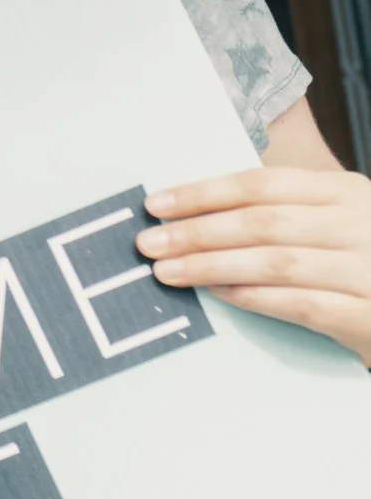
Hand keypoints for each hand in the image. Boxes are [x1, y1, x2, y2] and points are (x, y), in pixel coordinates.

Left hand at [140, 165, 370, 364]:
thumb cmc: (359, 259)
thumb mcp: (332, 219)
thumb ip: (280, 210)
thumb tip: (191, 213)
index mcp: (345, 191)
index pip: (262, 185)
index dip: (204, 193)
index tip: (156, 205)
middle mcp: (360, 225)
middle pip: (262, 222)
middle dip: (197, 232)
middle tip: (149, 243)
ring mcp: (368, 270)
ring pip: (276, 263)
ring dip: (213, 266)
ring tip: (167, 271)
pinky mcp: (367, 314)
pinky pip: (300, 304)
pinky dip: (253, 297)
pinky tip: (218, 294)